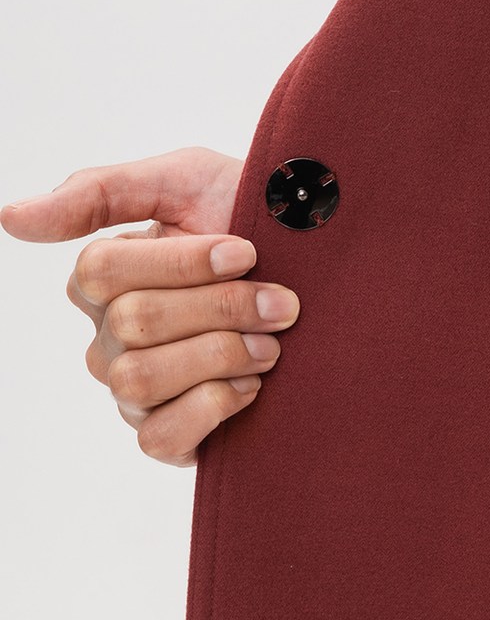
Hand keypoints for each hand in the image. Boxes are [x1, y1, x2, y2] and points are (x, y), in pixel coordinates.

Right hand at [1, 148, 296, 465]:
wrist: (328, 277)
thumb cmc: (256, 223)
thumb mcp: (188, 181)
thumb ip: (100, 192)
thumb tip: (9, 218)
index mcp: (103, 279)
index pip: (101, 272)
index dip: (182, 263)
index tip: (246, 250)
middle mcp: (107, 338)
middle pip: (132, 325)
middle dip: (221, 308)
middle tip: (280, 302)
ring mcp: (132, 390)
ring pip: (141, 380)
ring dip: (222, 355)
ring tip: (272, 344)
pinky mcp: (165, 436)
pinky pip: (157, 438)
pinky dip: (212, 409)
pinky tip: (253, 386)